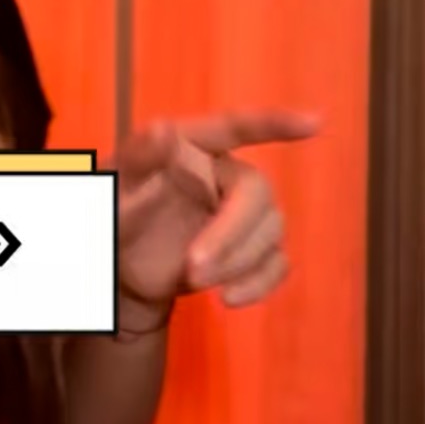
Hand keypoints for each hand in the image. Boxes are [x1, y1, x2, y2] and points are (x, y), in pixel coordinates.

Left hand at [108, 108, 323, 334]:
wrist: (116, 271)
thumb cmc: (110, 216)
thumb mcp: (113, 189)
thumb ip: (139, 161)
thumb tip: (166, 130)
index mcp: (192, 147)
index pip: (234, 128)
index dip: (274, 124)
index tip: (314, 123)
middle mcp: (223, 174)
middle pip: (257, 193)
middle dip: (232, 233)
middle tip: (195, 268)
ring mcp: (240, 214)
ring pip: (270, 230)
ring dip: (238, 261)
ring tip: (193, 282)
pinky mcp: (249, 252)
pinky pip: (276, 263)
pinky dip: (259, 283)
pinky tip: (229, 300)